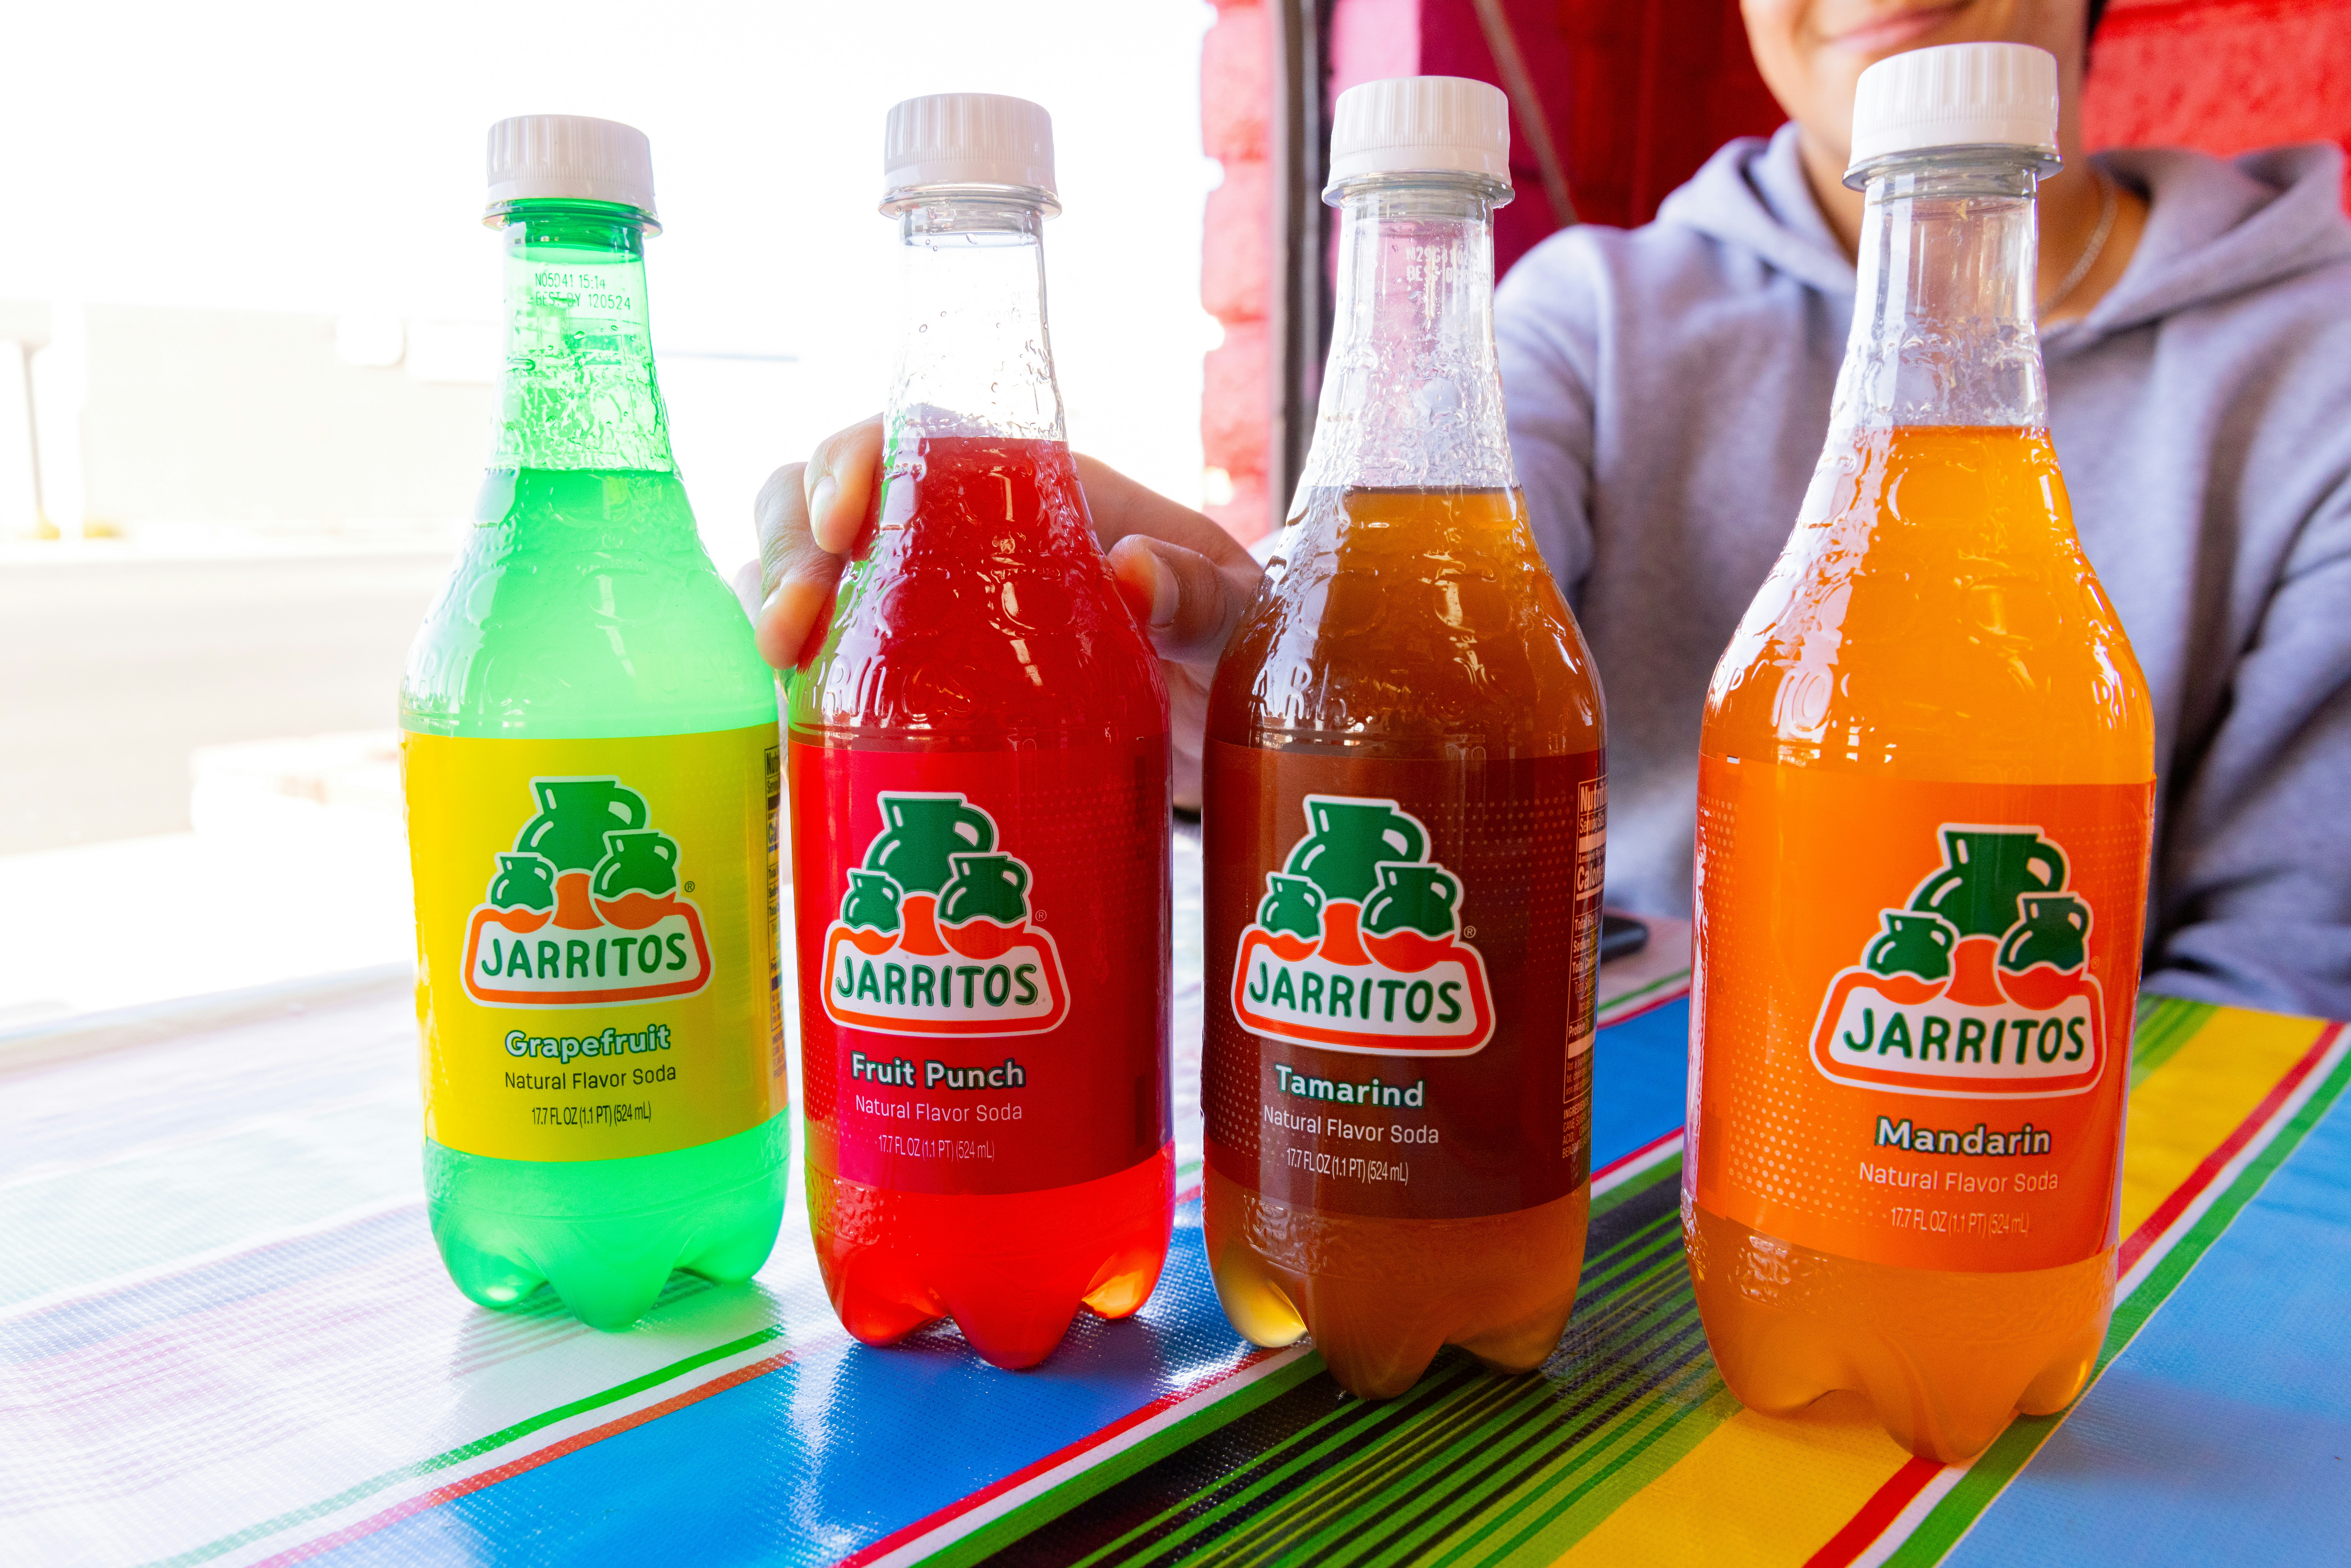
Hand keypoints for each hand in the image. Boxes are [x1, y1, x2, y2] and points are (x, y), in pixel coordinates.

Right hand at [735, 416, 1265, 807]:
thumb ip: (1203, 594)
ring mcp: (925, 603)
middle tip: (789, 631)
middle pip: (831, 497)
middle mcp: (961, 533)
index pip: (916, 437)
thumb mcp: (1239, 615)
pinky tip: (783, 710)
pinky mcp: (908, 675)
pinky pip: (821, 654)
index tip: (842, 523)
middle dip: (789, 546)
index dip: (858, 460)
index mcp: (1031, 488)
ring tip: (782, 671)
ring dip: (772, 605)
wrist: (1228, 723)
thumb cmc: (1234, 642)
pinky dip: (786, 671)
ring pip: (808, 570)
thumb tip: (1131, 573)